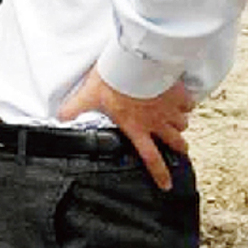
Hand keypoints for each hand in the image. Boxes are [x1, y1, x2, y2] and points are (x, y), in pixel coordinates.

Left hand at [58, 66, 192, 190]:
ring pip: (183, 124)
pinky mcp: (178, 93)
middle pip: (175, 143)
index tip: (167, 185)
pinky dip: (186, 104)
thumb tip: (58, 118)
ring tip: (177, 122)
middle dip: (179, 148)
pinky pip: (188, 103)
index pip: (151, 158)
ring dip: (180, 125)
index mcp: (137, 128)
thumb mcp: (88, 96)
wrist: (134, 61)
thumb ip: (74, 109)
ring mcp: (170, 108)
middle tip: (180, 150)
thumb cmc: (113, 80)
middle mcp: (157, 122)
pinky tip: (181, 100)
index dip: (160, 174)